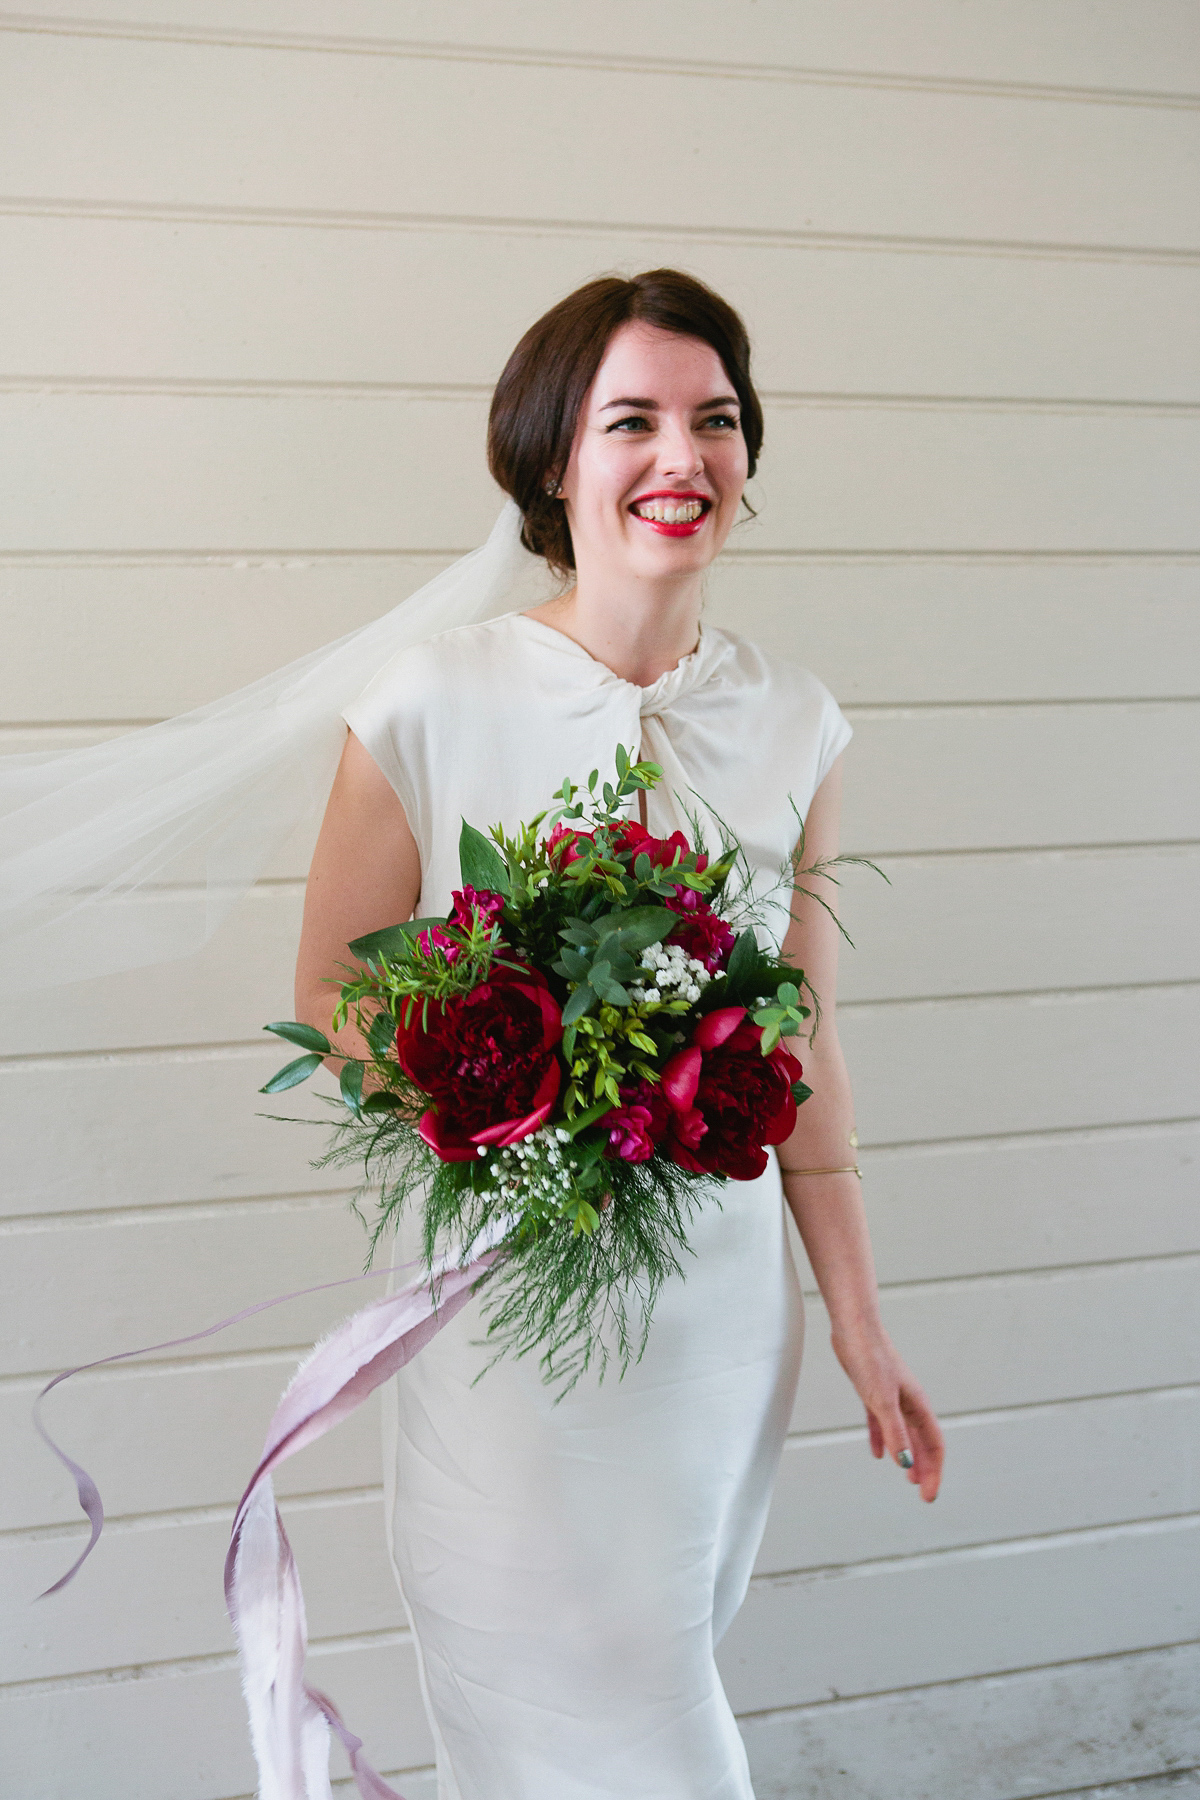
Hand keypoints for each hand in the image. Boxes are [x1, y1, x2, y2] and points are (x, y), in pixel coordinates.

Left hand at [830, 1321, 943, 1501]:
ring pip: (904, 1434)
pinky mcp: (872, 1391)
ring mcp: (891, 1396)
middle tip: (924, 1494)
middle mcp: (908, 1402)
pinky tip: (877, 1454)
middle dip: (925, 1468)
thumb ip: (895, 1432)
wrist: (854, 1328)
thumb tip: (906, 1465)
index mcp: (917, 1405)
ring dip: (908, 1456)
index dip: (934, 1471)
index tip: (928, 1496)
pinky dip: (882, 1439)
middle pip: (922, 1442)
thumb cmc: (870, 1359)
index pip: (934, 1445)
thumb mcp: (882, 1401)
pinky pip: (882, 1423)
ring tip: (908, 1478)